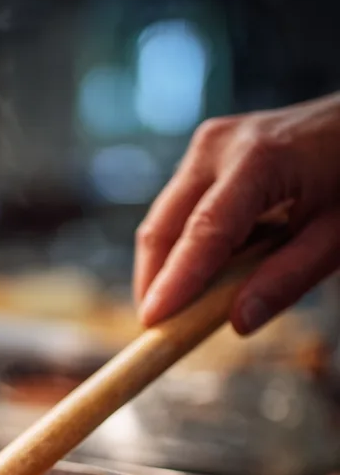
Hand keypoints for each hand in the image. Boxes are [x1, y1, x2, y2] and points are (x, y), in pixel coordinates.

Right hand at [134, 92, 339, 332]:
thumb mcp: (339, 233)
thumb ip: (289, 277)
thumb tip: (239, 321)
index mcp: (260, 159)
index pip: (204, 231)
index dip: (175, 281)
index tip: (154, 322)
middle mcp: (220, 147)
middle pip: (164, 227)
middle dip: (155, 281)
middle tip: (161, 328)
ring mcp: (208, 147)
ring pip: (164, 221)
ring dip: (167, 266)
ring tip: (185, 304)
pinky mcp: (204, 155)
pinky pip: (178, 210)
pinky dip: (183, 246)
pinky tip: (205, 269)